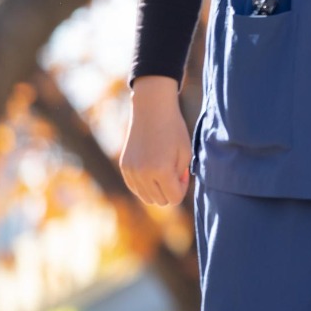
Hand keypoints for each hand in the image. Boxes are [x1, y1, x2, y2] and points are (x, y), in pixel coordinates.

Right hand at [120, 77, 191, 207]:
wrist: (152, 110)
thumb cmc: (174, 130)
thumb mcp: (185, 153)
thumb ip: (180, 177)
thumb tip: (172, 192)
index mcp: (161, 171)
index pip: (174, 198)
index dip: (182, 188)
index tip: (183, 173)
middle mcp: (143, 174)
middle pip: (160, 201)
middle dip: (170, 190)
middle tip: (174, 171)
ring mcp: (131, 172)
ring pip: (146, 197)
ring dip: (157, 190)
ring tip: (163, 171)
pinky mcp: (124, 167)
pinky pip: (135, 188)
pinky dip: (145, 185)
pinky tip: (152, 170)